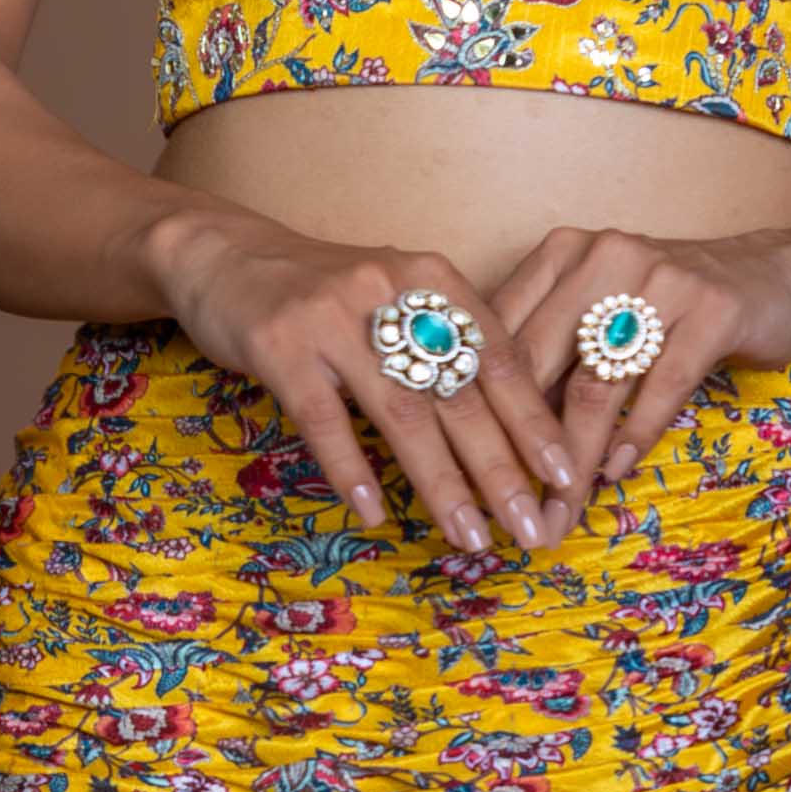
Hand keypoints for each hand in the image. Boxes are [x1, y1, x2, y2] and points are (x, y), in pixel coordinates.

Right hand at [143, 205, 582, 560]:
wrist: (224, 255)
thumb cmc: (326, 294)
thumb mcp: (396, 300)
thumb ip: (445, 347)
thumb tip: (511, 432)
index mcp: (433, 278)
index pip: (500, 358)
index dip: (534, 422)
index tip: (566, 478)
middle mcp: (391, 291)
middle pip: (460, 394)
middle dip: (501, 470)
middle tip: (530, 528)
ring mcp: (334, 318)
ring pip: (402, 413)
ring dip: (441, 483)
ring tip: (468, 536)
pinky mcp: (281, 345)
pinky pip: (324, 420)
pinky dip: (352, 471)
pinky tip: (374, 513)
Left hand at [485, 223, 790, 502]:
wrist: (774, 276)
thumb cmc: (671, 305)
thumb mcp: (600, 311)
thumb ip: (551, 352)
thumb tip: (489, 435)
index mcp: (561, 254)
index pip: (503, 338)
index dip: (480, 410)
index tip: (467, 476)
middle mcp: (604, 256)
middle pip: (542, 367)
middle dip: (520, 451)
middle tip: (508, 515)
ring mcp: (661, 278)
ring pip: (598, 385)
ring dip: (574, 461)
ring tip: (559, 515)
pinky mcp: (713, 308)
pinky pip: (663, 385)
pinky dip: (636, 435)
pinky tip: (616, 473)